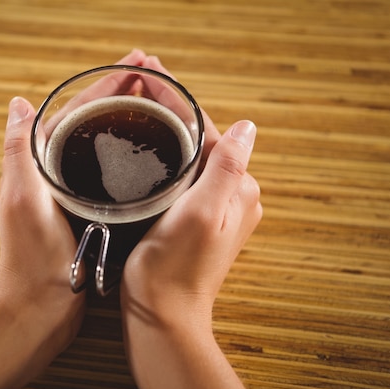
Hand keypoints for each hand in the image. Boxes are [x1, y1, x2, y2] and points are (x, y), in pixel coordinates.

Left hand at [0, 48, 149, 365]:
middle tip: (156, 76)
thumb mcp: (24, 198)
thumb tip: (20, 103)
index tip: (139, 65)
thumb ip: (19, 151)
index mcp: (40, 163)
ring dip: (128, 121)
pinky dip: (130, 157)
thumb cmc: (31, 256)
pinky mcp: (91, 213)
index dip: (107, 84)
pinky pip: (113, 174)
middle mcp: (56, 173)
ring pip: (105, 146)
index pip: (77, 110)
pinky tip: (153, 154)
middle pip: (93, 123)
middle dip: (122, 95)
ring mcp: (75, 193)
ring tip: (160, 104)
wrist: (39, 308)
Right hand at [121, 56, 261, 327]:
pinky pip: (184, 176)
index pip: (208, 131)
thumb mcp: (201, 214)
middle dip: (173, 109)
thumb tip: (248, 126)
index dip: (178, 100)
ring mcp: (215, 210)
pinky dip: (168, 156)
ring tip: (141, 102)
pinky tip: (149, 147)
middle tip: (142, 80)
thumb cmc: (174, 269)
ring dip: (170, 129)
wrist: (161, 316)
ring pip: (192, 157)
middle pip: (201, 140)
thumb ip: (227, 169)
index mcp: (239, 190)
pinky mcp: (196, 220)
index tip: (152, 72)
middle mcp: (233, 197)